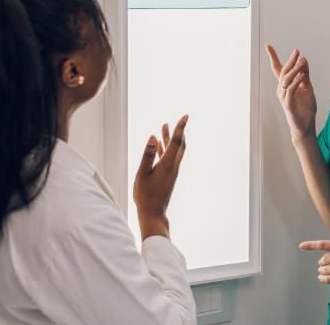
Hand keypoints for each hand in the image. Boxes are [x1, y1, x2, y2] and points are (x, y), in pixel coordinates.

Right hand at [133, 115, 188, 238]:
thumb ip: (148, 154)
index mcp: (168, 164)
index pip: (176, 141)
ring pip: (174, 150)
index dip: (180, 127)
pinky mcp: (168, 175)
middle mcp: (173, 166)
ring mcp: (172, 171)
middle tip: (179, 119)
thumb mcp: (143, 173)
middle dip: (178, 131)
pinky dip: (166, 148)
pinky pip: (169, 157)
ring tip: (164, 127)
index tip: (185, 116)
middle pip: (179, 144)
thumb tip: (153, 137)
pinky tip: (159, 145)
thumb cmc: (146, 195)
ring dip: (171, 138)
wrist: (153, 213)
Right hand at [265, 44, 317, 143]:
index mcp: (286, 85)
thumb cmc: (305, 108)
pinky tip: (302, 75)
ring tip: (302, 62)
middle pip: (283, 71)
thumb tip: (304, 59)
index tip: (268, 46)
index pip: (278, 69)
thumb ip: (305, 75)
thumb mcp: (308, 88)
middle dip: (289, 61)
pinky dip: (296, 81)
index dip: (273, 57)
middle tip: (296, 51)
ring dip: (294, 70)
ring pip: (286, 80)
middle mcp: (282, 89)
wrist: (306, 126)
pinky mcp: (288, 104)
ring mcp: (284, 97)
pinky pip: (291, 90)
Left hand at [300, 240, 329, 290]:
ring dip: (321, 271)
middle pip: (324, 259)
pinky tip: (322, 278)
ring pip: (325, 270)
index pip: (325, 244)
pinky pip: (329, 279)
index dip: (311, 245)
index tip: (302, 246)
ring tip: (321, 273)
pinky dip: (323, 279)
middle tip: (321, 265)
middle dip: (322, 263)